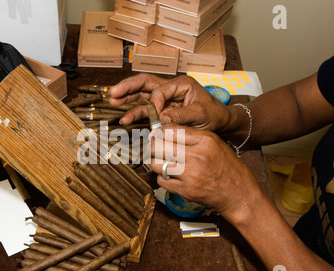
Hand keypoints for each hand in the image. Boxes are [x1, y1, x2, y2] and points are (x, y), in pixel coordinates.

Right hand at [110, 74, 230, 131]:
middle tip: (113, 92)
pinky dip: (136, 114)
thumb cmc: (214, 114)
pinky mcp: (163, 110)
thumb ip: (182, 115)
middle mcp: (170, 89)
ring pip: (142, 96)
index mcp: (181, 84)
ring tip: (113, 102)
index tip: (157, 118)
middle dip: (128, 88)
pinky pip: (146, 110)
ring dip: (127, 99)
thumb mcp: (201, 114)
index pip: (159, 89)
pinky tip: (126, 119)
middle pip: (145, 84)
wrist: (220, 122)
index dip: (154, 103)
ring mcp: (165, 99)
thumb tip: (162, 118)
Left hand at [149, 125, 262, 222]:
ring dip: (156, 162)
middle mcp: (196, 156)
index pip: (171, 130)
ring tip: (163, 162)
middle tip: (154, 148)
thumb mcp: (215, 144)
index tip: (157, 135)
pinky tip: (171, 176)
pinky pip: (161, 180)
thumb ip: (193, 136)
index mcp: (205, 140)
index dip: (160, 132)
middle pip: (159, 146)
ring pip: (156, 164)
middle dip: (153, 146)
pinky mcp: (185, 191)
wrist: (239, 195)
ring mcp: (189, 174)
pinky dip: (163, 178)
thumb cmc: (228, 168)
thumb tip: (167, 131)